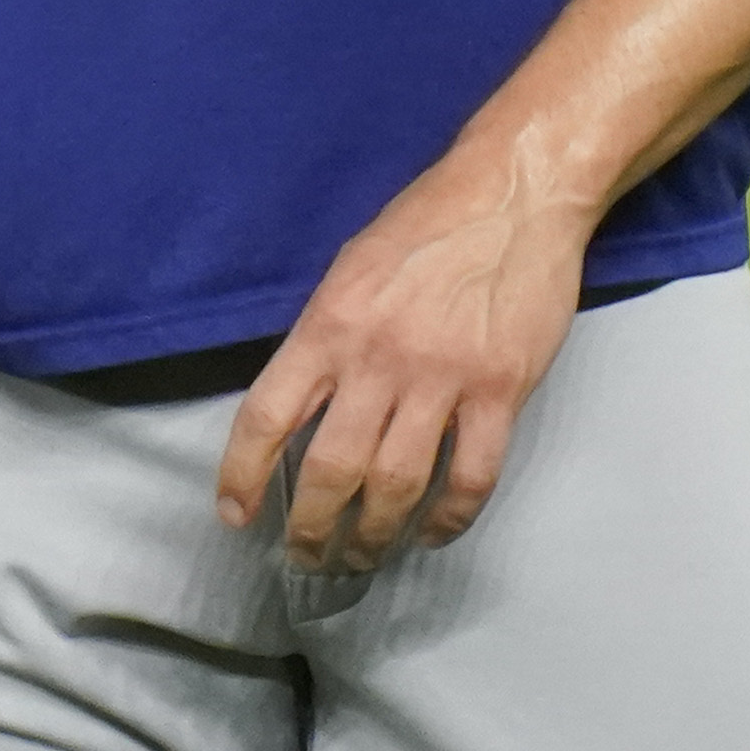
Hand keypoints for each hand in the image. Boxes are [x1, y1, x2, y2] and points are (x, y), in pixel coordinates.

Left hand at [216, 162, 596, 563]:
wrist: (514, 193)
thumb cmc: (429, 223)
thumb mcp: (351, 267)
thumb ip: (325, 335)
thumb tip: (302, 402)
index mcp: (330, 324)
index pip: (266, 417)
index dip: (241, 476)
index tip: (235, 515)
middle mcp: (378, 358)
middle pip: (330, 470)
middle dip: (311, 529)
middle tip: (306, 556)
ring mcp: (442, 378)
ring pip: (396, 486)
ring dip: (373, 537)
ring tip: (360, 558)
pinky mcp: (500, 391)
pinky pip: (470, 477)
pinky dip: (449, 519)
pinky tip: (432, 532)